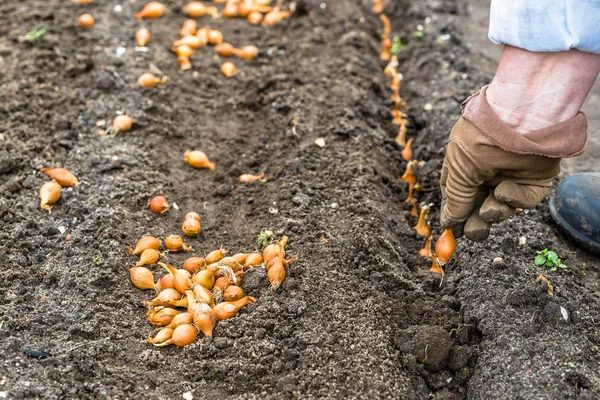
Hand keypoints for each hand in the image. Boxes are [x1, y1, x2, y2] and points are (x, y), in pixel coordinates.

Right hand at [440, 117, 560, 240]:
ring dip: (493, 212)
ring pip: (501, 206)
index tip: (453, 229)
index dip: (454, 211)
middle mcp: (488, 170)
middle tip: (474, 232)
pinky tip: (504, 192)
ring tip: (489, 211)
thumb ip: (456, 198)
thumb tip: (448, 223)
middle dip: (475, 220)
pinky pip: (522, 199)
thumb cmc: (481, 139)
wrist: (520, 119)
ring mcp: (511, 174)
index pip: (456, 193)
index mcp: (464, 164)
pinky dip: (513, 199)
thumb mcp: (459, 170)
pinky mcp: (534, 179)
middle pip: (479, 204)